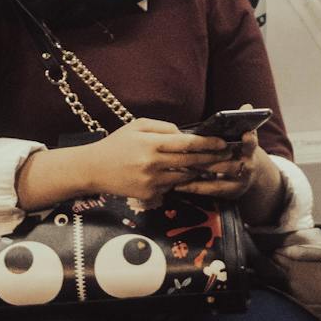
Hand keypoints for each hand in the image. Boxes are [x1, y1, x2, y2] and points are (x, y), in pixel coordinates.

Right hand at [78, 118, 231, 203]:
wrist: (93, 169)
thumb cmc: (116, 144)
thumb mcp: (137, 126)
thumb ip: (163, 127)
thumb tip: (184, 134)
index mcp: (151, 143)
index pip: (187, 143)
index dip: (208, 144)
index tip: (222, 143)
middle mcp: (153, 163)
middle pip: (191, 161)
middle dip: (211, 159)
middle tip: (227, 157)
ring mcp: (151, 181)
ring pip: (183, 177)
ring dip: (196, 172)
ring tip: (207, 166)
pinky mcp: (147, 194)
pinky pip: (170, 188)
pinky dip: (175, 182)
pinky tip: (176, 176)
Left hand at [176, 129, 274, 201]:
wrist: (251, 176)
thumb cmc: (240, 151)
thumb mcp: (244, 139)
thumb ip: (242, 123)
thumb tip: (247, 106)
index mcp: (250, 150)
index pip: (252, 143)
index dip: (249, 139)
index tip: (246, 134)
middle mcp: (247, 166)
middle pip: (230, 162)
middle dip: (211, 156)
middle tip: (194, 151)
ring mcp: (239, 181)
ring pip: (218, 175)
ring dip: (200, 169)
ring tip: (182, 165)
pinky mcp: (229, 192)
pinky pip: (210, 189)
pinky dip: (194, 186)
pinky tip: (179, 184)